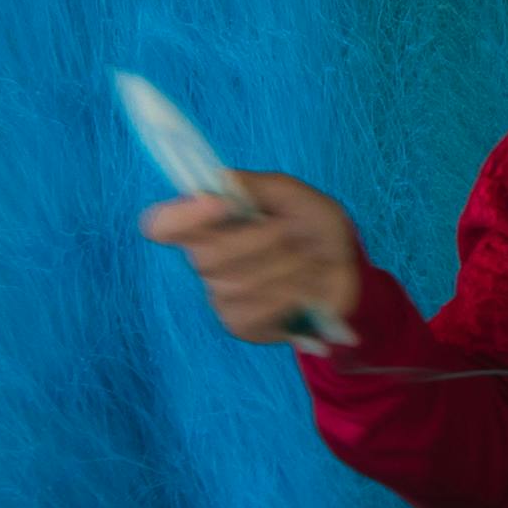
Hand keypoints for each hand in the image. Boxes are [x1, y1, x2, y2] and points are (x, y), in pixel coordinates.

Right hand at [142, 173, 366, 348]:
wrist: (345, 267)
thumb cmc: (311, 225)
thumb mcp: (292, 194)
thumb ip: (254, 186)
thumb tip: (216, 182)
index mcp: (209, 221)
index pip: (162, 224)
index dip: (182, 217)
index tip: (219, 203)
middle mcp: (206, 259)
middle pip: (206, 259)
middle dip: (259, 242)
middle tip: (290, 231)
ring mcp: (220, 295)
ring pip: (236, 287)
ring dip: (284, 269)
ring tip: (307, 260)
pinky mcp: (241, 324)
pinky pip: (254, 314)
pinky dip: (288, 297)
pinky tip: (304, 289)